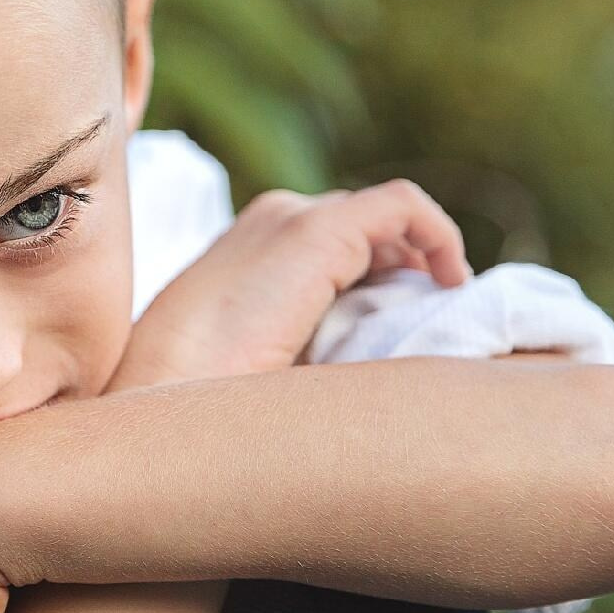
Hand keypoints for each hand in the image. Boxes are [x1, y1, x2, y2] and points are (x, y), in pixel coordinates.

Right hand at [111, 178, 470, 387]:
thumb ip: (305, 341)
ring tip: (445, 303)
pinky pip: (403, 207)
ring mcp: (289, 219)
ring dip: (424, 254)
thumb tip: (367, 356)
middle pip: (362, 226)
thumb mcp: (260, 364)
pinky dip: (439, 234)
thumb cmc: (203, 405)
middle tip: (431, 316)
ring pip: (383, 216)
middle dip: (405, 265)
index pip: (333, 241)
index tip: (404, 320)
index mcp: (246, 252)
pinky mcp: (315, 232)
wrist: (160, 400)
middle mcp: (269, 222)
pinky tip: (453, 283)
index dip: (382, 274)